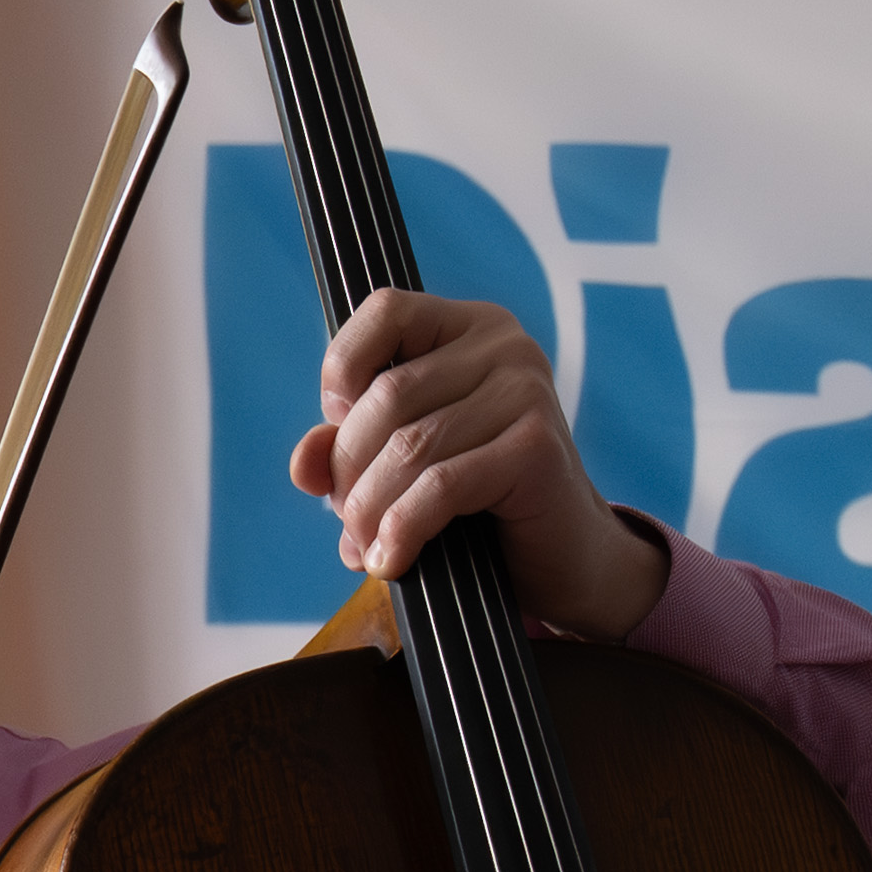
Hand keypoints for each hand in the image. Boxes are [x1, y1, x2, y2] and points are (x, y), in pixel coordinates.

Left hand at [292, 290, 657, 634]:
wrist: (565, 557)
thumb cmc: (480, 503)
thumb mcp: (403, 464)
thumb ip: (347, 450)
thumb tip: (305, 463)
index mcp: (467, 327)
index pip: (385, 311)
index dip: (342, 370)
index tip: (339, 434)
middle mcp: (504, 344)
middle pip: (387, 394)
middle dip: (351, 470)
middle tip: (350, 524)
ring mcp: (527, 389)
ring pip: (409, 445)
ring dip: (371, 509)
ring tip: (366, 550)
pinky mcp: (538, 445)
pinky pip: (442, 486)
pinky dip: (403, 529)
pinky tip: (393, 560)